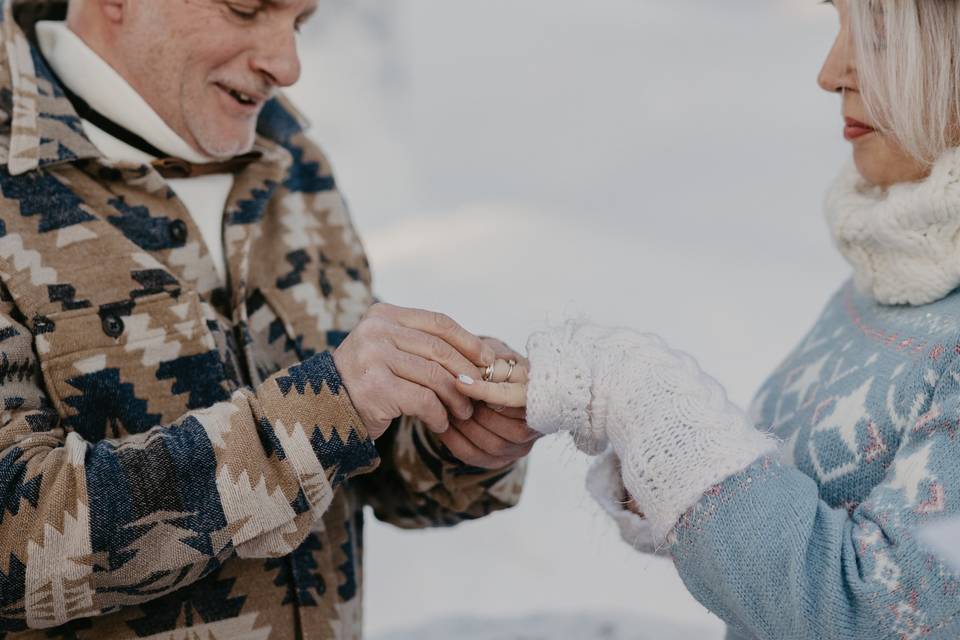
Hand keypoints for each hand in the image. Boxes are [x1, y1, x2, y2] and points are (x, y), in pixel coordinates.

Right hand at [333, 303, 494, 439]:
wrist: (324, 409)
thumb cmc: (366, 381)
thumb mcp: (390, 350)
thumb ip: (422, 345)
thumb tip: (479, 354)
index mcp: (383, 315)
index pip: (437, 322)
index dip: (468, 341)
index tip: (487, 359)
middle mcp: (376, 331)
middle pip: (439, 349)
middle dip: (465, 373)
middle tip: (480, 392)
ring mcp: (373, 358)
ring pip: (434, 376)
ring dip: (455, 399)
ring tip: (463, 413)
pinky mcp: (375, 388)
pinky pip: (423, 400)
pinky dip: (438, 415)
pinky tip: (440, 424)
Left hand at [439, 337, 536, 468]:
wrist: (489, 382)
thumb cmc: (494, 364)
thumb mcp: (496, 354)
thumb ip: (493, 360)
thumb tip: (481, 367)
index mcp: (539, 395)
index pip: (516, 398)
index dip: (488, 391)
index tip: (460, 380)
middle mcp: (536, 425)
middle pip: (509, 427)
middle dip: (475, 410)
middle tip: (447, 395)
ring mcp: (520, 446)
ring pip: (493, 443)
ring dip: (464, 426)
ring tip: (443, 407)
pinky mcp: (501, 459)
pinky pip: (476, 455)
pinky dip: (454, 441)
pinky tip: (441, 424)